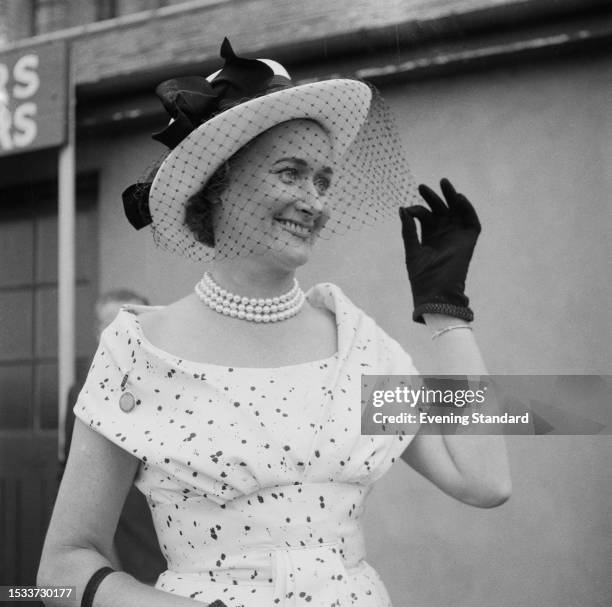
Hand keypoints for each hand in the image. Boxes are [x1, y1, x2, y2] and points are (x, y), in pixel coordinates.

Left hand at [399, 178, 480, 323]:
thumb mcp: (412, 250)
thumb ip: (408, 230)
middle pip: (440, 209)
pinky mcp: (468, 240)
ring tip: (444, 183)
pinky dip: (467, 209)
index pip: (425, 215)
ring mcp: (456, 235)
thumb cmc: (421, 275)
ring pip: (456, 210)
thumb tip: (402, 208)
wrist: (435, 292)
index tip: (408, 209)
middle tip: (422, 186)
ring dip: (451, 197)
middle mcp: (443, 232)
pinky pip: (471, 221)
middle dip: (433, 197)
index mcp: (429, 235)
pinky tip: (458, 198)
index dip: (418, 209)